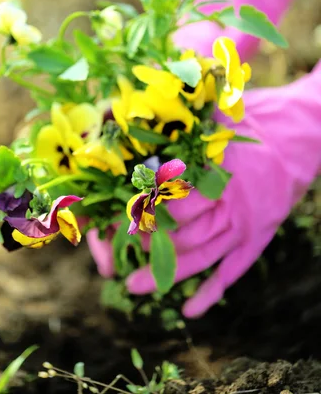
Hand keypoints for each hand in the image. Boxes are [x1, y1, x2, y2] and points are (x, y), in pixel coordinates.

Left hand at [126, 63, 320, 315]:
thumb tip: (140, 112)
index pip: (171, 200)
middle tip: (120, 248)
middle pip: (181, 231)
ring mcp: (245, 223)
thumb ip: (184, 119)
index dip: (143, 211)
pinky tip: (189, 310)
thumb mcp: (218, 111)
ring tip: (134, 286)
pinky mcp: (258, 236)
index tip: (120, 215)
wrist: (304, 132)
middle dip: (148, 241)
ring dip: (167, 273)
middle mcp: (229, 201)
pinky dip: (211, 292)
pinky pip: (233, 271)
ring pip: (201, 256)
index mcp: (216, 169)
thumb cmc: (257, 116)